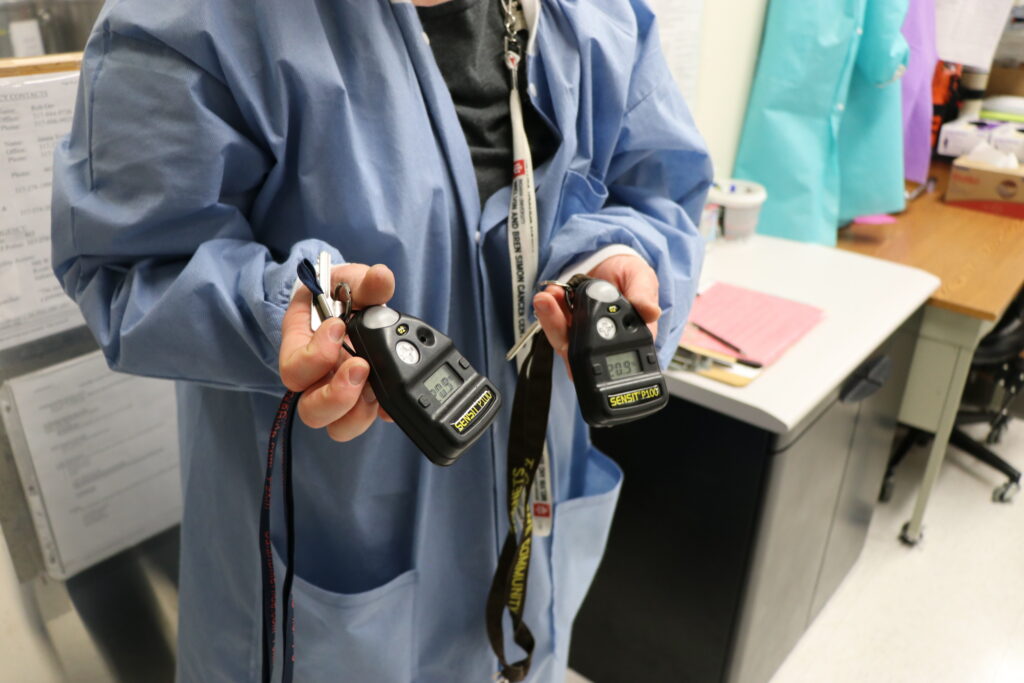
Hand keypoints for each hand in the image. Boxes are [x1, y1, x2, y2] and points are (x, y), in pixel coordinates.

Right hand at [279, 263, 395, 440]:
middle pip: (311, 409)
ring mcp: (340, 393)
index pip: (294, 368)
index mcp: (301, 348)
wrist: (356, 307)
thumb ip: (364, 281)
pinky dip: (383, 413)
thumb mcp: (350, 281)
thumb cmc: (342, 295)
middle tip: (361, 367)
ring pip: (337, 424)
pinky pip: (369, 419)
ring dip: (358, 411)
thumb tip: (382, 276)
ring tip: (376, 386)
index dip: (316, 356)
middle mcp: (317, 379)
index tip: (338, 327)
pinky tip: (393, 401)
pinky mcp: (364, 401)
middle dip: (336, 395)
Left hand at [533, 254, 659, 371]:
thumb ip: (644, 294)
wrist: (610, 262)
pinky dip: (548, 311)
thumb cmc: (630, 275)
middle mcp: (604, 342)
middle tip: (551, 304)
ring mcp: (583, 335)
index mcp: (630, 338)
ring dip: (551, 319)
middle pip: (580, 353)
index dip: (595, 353)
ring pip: (563, 341)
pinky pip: (554, 325)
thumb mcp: (642, 278)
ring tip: (547, 297)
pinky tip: (549, 294)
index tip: (583, 330)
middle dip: (560, 330)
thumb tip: (651, 312)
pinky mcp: (566, 324)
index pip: (613, 357)